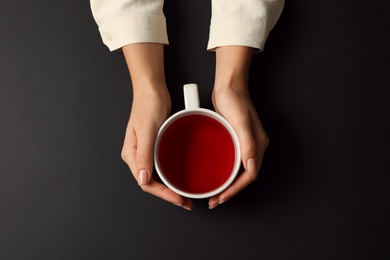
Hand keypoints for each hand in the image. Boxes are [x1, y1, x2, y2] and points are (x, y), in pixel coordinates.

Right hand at [121, 44, 192, 210]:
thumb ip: (145, 154)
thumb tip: (143, 178)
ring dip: (170, 187)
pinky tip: (181, 177)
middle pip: (151, 183)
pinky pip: (161, 166)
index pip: (146, 183)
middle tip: (185, 202)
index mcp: (132, 155)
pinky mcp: (155, 146)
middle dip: (168, 195)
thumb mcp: (147, 130)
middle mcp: (138, 156)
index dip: (163, 194)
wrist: (152, 90)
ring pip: (157, 176)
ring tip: (184, 194)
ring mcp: (146, 152)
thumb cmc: (148, 106)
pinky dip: (171, 174)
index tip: (178, 199)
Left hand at [208, 46, 268, 208]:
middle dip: (231, 191)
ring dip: (228, 184)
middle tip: (215, 200)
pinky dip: (225, 172)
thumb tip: (250, 166)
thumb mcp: (240, 121)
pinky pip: (232, 161)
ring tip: (214, 193)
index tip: (222, 197)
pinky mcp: (236, 140)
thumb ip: (247, 143)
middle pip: (244, 176)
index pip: (249, 175)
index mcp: (258, 145)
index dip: (236, 189)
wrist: (229, 85)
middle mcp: (253, 147)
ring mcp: (245, 144)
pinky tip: (214, 174)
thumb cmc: (234, 99)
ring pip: (238, 171)